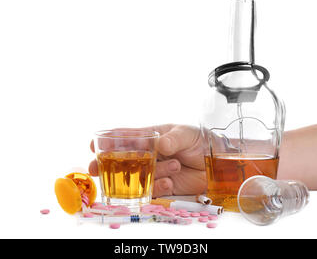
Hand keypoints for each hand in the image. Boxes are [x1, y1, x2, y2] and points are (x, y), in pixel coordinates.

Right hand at [88, 124, 206, 196]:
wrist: (215, 159)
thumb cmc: (199, 140)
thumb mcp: (186, 134)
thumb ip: (173, 139)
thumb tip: (161, 145)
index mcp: (151, 137)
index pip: (127, 137)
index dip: (110, 140)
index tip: (94, 144)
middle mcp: (150, 154)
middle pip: (123, 160)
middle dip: (107, 163)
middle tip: (94, 168)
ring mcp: (156, 170)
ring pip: (139, 176)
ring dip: (150, 174)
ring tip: (175, 165)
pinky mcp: (165, 184)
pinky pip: (153, 189)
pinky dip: (159, 186)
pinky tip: (171, 181)